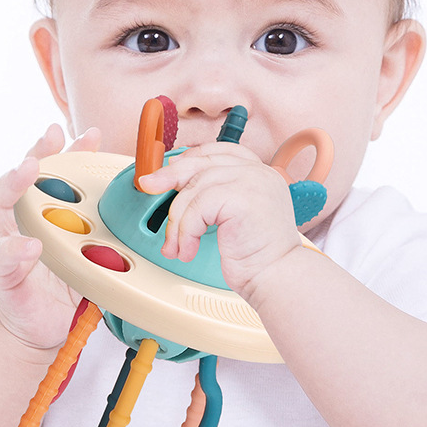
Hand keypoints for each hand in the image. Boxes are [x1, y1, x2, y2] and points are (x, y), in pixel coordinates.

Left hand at [0, 124, 101, 348]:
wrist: (43, 326)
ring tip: (94, 136)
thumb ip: (8, 266)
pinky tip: (120, 174)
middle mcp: (37, 221)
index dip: (15, 179)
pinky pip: (96, 207)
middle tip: (59, 133)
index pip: (6, 198)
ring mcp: (64, 226)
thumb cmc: (20, 304)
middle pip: (39, 179)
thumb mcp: (8, 288)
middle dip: (49, 151)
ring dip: (80, 159)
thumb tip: (27, 244)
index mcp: (12, 230)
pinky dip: (106, 187)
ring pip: (70, 186)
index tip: (29, 168)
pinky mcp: (87, 235)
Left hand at [138, 142, 300, 299]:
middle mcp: (259, 172)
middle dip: (170, 175)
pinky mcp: (241, 198)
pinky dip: (186, 232)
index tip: (169, 170)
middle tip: (149, 186)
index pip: (220, 150)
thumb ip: (214, 196)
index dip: (190, 157)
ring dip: (178, 222)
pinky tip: (189, 249)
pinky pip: (197, 208)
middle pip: (202, 162)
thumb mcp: (233, 216)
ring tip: (177, 246)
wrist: (277, 276)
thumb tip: (175, 183)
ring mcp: (252, 182)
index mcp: (260, 173)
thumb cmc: (257, 255)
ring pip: (195, 189)